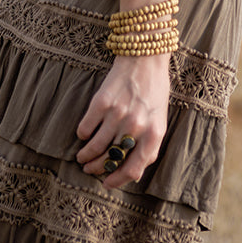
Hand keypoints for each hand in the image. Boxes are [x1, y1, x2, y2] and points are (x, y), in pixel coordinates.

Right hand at [75, 53, 170, 189]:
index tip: (107, 183)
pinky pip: (85, 128)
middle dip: (97, 168)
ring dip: (85, 156)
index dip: (118, 180)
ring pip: (95, 146)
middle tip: (89, 169)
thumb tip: (132, 171)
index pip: (134, 170)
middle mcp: (136, 127)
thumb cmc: (154, 91)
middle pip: (110, 159)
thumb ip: (148, 145)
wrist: (145, 58)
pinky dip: (82, 134)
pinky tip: (83, 134)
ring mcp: (118, 115)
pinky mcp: (101, 103)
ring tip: (82, 157)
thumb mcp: (159, 120)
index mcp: (153, 134)